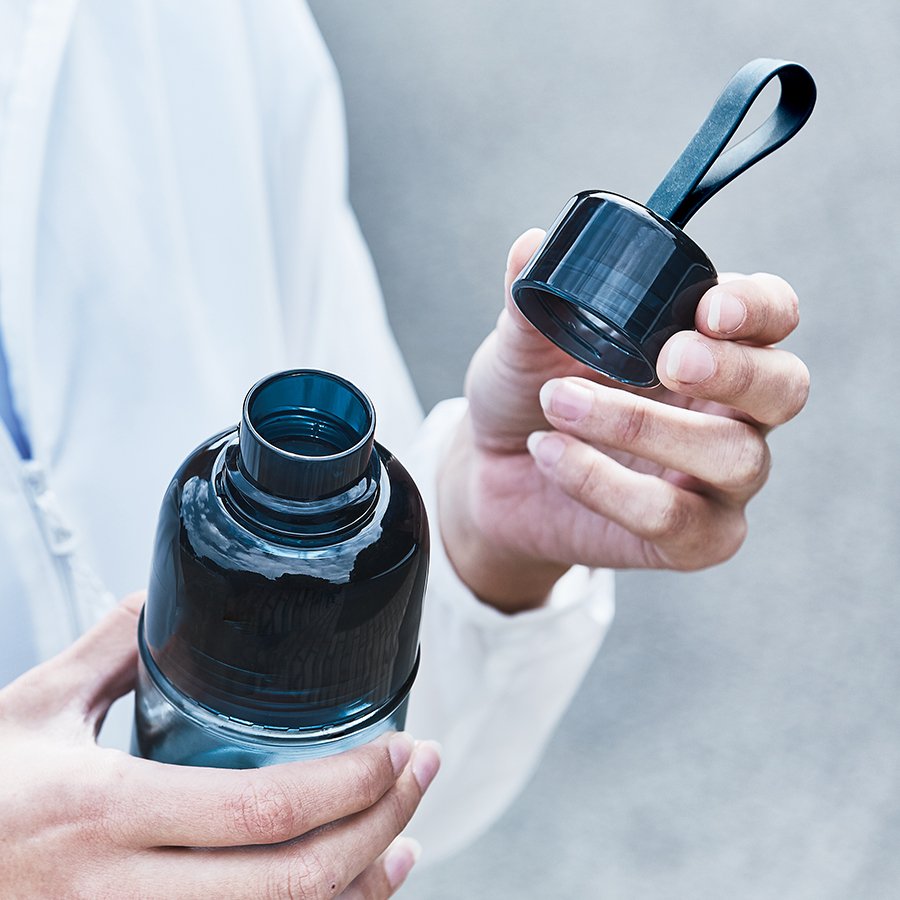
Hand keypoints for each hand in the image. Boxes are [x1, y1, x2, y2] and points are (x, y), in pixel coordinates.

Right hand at [0, 593, 440, 898]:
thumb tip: (157, 603)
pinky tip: (341, 895)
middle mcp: (121, 896)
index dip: (350, 785)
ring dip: (360, 891)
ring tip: (403, 842)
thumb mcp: (29, 713)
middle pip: (291, 882)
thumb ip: (105, 654)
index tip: (400, 748)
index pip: (260, 810)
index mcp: (103, 814)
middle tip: (422, 774)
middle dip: (380, 828)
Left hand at [439, 228, 809, 611]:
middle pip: (785, 387)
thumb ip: (530, 299)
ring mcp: (718, 480)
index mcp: (706, 345)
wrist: (493, 475)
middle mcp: (730, 410)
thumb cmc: (526, 396)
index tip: (709, 307)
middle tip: (669, 360)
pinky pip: (673, 516)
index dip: (759, 308)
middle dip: (736, 370)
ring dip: (642, 427)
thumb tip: (532, 244)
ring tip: (559, 403)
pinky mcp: (692, 539)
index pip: (772, 315)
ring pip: (732, 456)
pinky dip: (605, 484)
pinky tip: (549, 453)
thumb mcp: (521, 343)